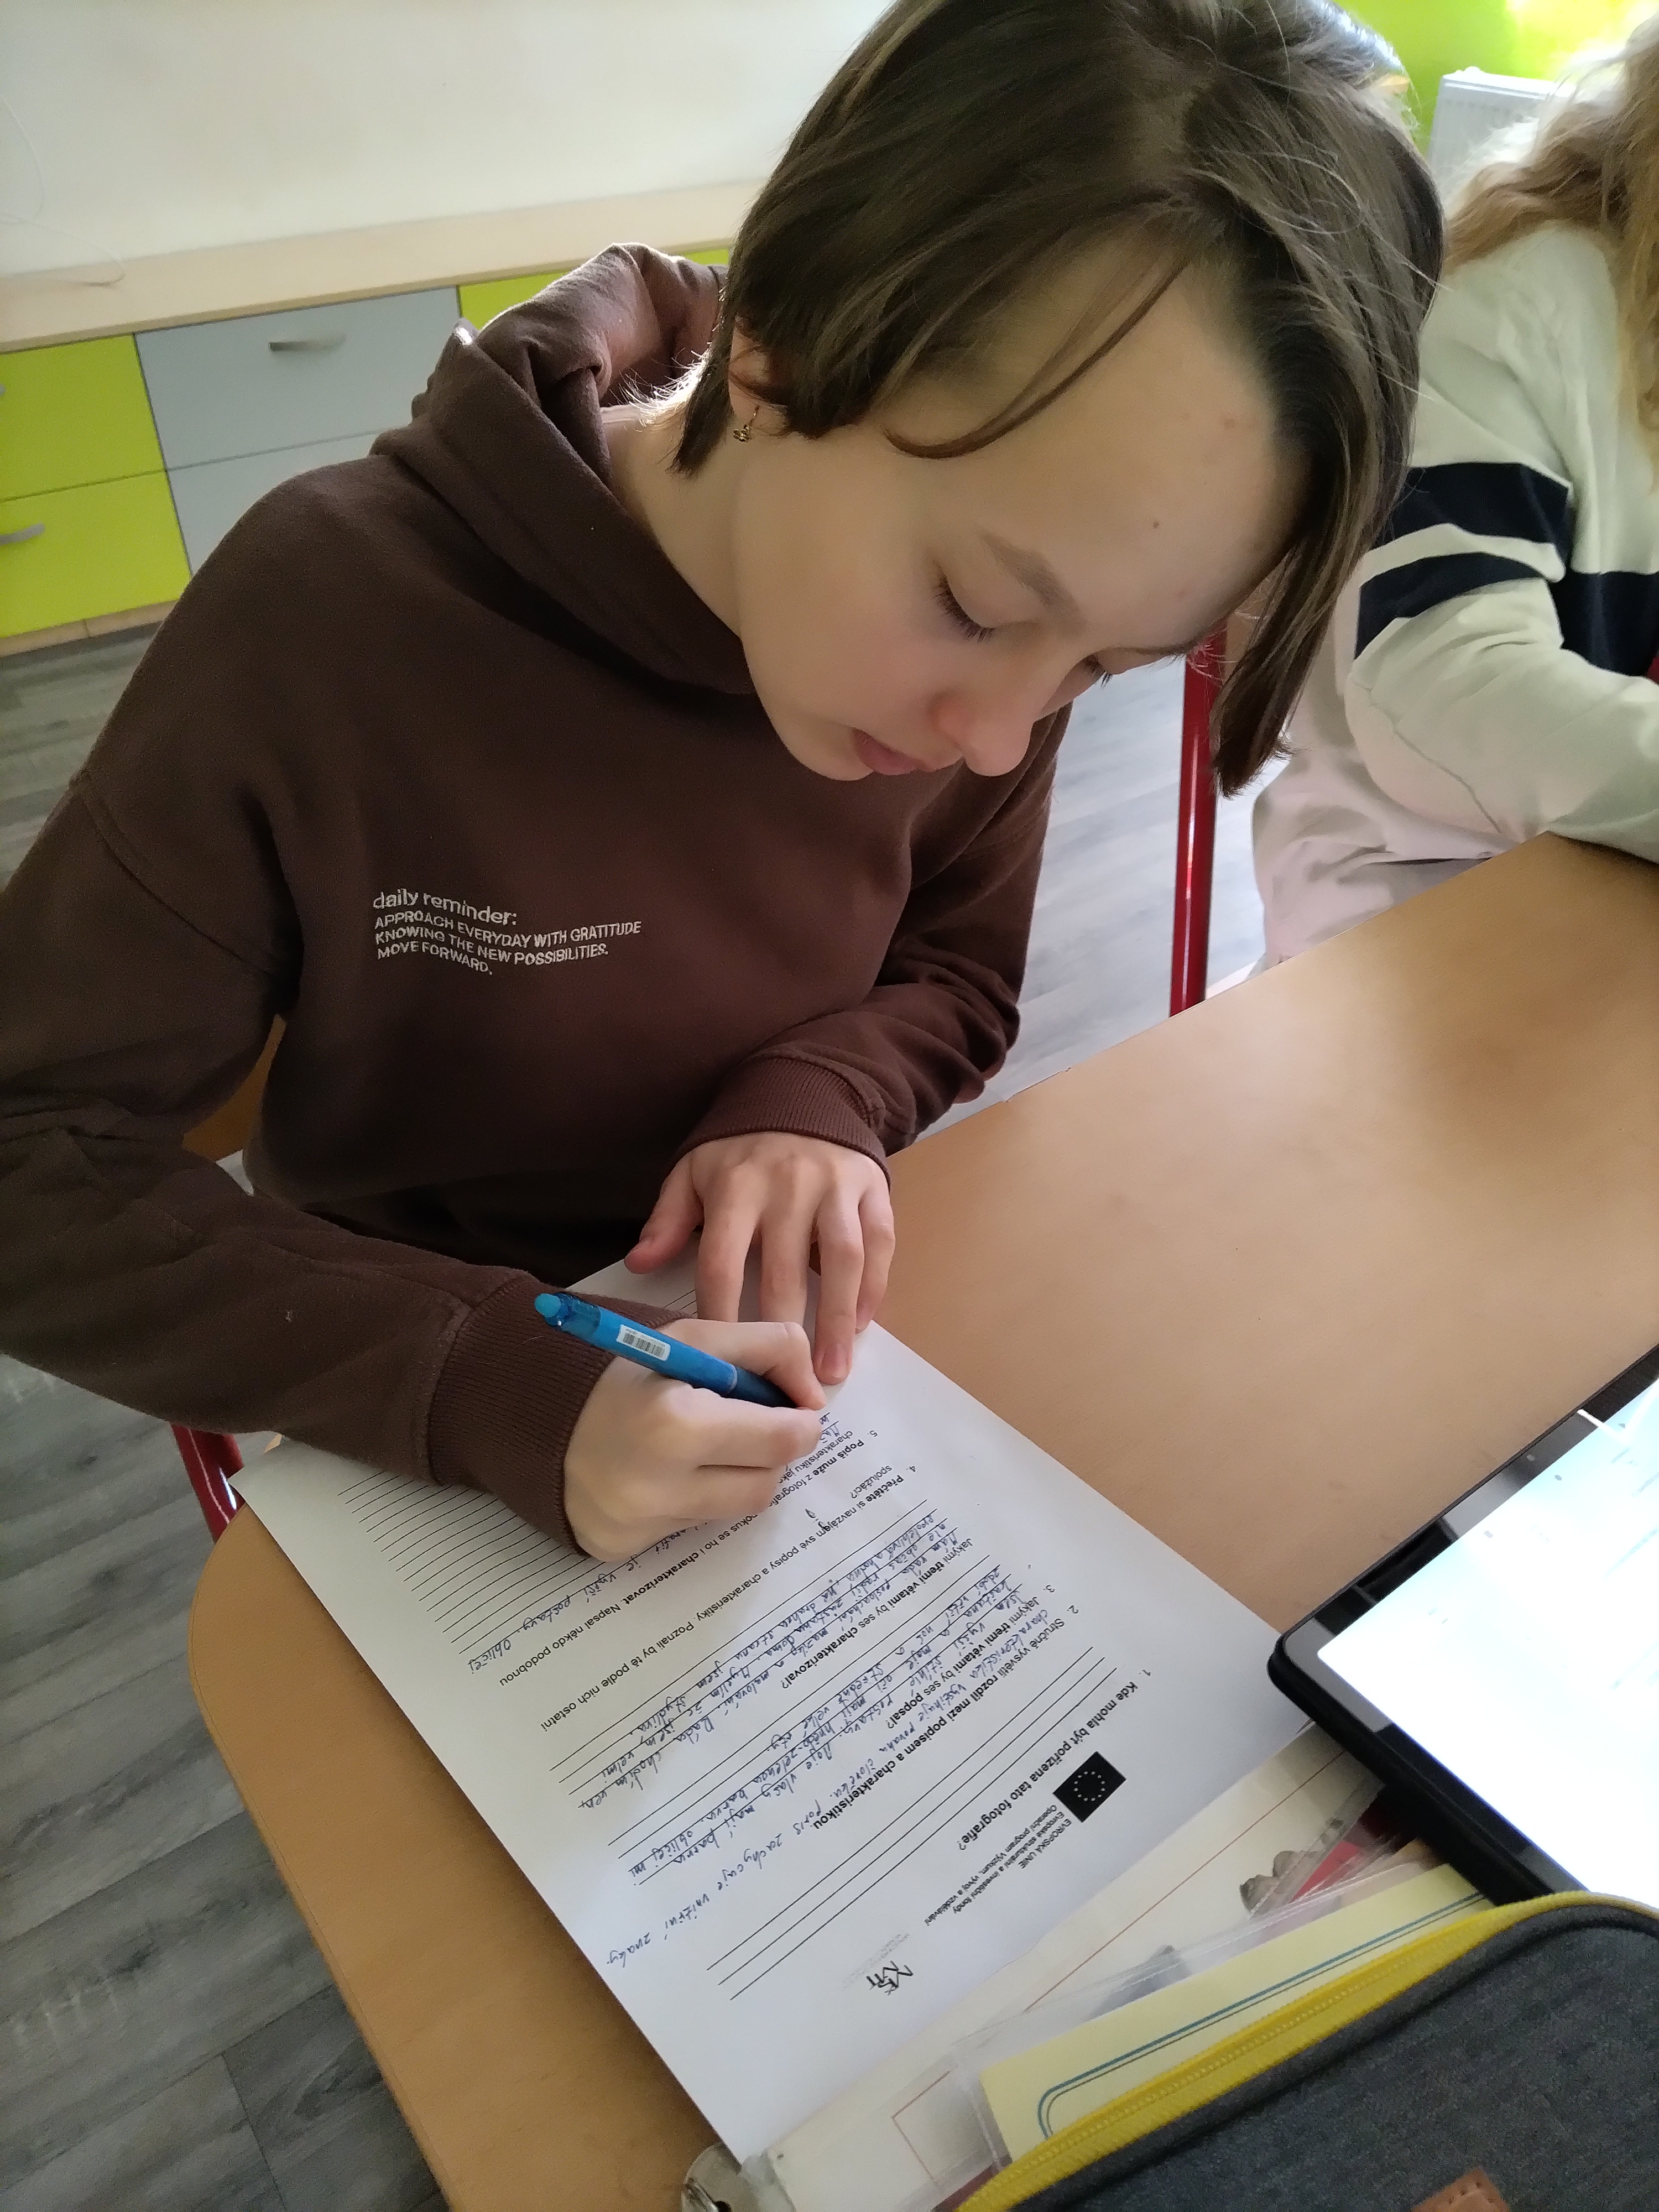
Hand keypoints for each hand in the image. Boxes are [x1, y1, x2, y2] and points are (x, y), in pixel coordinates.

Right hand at [564, 1319, 823, 1559]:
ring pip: (734, 1509)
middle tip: (750, 1424)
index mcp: (675, 1424)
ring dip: (737, 1474)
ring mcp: (639, 1525)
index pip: (781, 1440)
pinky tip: (664, 1472)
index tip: (793, 1408)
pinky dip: (694, 1498)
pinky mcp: (623, 1548)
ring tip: (705, 1444)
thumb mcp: (690, 1337)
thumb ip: (766, 1348)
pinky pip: (692, 1528)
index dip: (800, 1421)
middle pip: (766, 1482)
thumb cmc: (623, 1373)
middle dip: (771, 1450)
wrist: (535, 1416)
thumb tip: (815, 1399)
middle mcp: (657, 1486)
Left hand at [626, 1134, 894, 1383]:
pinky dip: (874, 1287)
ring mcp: (835, 1185)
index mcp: (736, 1186)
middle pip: (783, 1270)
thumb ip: (668, 1220)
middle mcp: (787, 1185)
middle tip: (784, 1386)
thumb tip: (636, 1265)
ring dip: (838, 1319)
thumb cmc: (740, 1148)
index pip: (723, 1262)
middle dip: (782, 1334)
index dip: (721, 1315)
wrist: (802, 1090)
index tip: (722, 1363)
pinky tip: (864, 1324)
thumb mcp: (694, 1172)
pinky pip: (879, 1242)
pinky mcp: (872, 1186)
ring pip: (841, 1260)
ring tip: (833, 1370)